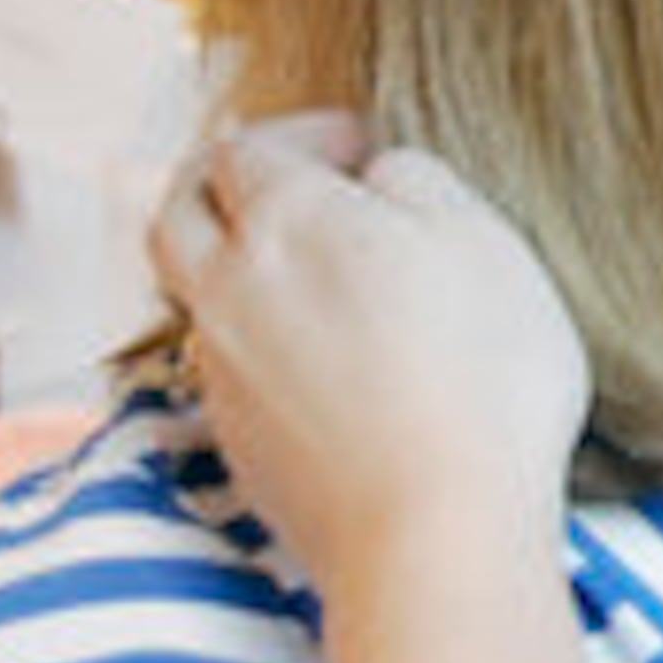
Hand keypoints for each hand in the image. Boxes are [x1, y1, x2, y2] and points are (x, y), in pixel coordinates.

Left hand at [148, 112, 592, 595]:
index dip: (304, 133)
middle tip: (282, 180)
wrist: (433, 530)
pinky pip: (221, 362)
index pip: (249, 146)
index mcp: (286, 219)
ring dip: (230, 258)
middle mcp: (230, 285)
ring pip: (190, 288)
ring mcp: (222, 369)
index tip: (361, 146)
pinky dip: (254, 336)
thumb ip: (419, 180)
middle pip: (178, 208)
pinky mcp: (235, 439)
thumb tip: (378, 174)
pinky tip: (322, 356)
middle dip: (219, 179)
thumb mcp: (484, 240)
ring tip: (301, 269)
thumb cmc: (480, 376)